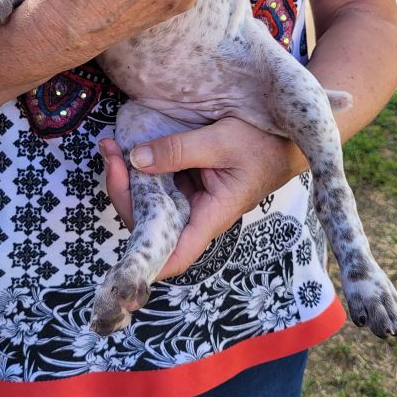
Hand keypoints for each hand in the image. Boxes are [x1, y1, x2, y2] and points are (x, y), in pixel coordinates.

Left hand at [99, 118, 307, 279]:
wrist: (285, 135)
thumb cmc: (264, 143)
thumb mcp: (222, 141)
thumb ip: (179, 150)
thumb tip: (136, 159)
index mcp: (210, 216)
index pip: (175, 255)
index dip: (146, 261)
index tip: (119, 248)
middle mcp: (196, 214)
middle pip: (149, 225)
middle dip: (123, 193)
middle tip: (111, 154)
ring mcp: (189, 199)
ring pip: (148, 203)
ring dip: (125, 178)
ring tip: (111, 146)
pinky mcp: (186, 183)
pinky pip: (156, 184)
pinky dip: (138, 167)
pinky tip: (124, 146)